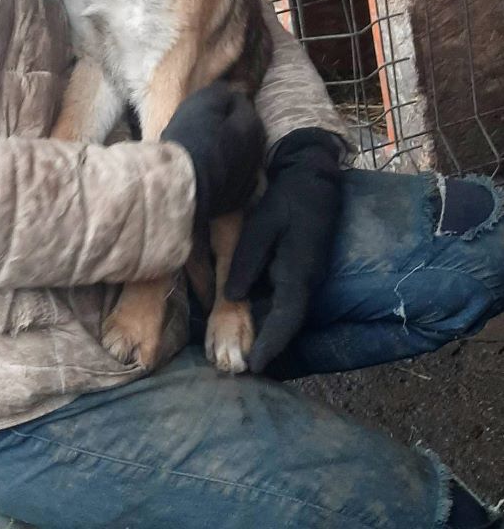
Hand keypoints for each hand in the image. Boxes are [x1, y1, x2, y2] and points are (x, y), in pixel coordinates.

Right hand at [161, 81, 264, 230]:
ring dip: (233, 149)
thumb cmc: (192, 138)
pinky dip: (230, 172)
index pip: (243, 103)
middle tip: (210, 124)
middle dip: (233, 126)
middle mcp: (257, 151)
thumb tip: (229, 91)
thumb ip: (220, 92)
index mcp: (252, 125)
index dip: (226, 100)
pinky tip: (215, 171)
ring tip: (211, 147)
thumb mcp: (203, 102)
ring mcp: (249, 177)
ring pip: (244, 156)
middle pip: (246, 131)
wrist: (183, 183)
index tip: (210, 103)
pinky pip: (237, 179)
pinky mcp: (238, 199)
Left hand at [225, 128, 342, 373]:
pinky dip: (268, 312)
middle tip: (239, 367)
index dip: (271, 345)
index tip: (254, 367)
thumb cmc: (287, 200)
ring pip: (285, 313)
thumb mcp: (263, 227)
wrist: (314, 179)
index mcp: (300, 273)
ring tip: (240, 350)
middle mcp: (308, 282)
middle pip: (287, 323)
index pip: (287, 320)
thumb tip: (231, 296)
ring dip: (267, 331)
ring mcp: (307, 278)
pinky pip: (285, 299)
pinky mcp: (302, 271)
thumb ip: (248, 261)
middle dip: (267, 345)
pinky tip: (249, 318)